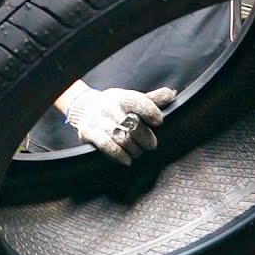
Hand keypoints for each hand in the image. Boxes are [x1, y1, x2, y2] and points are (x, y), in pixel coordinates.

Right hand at [59, 84, 177, 164]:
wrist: (84, 109)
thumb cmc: (115, 106)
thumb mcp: (131, 100)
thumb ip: (152, 99)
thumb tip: (171, 94)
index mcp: (122, 97)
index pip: (138, 101)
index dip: (150, 111)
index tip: (158, 122)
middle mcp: (109, 107)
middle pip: (133, 124)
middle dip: (145, 138)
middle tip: (151, 145)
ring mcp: (98, 120)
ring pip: (122, 137)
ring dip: (134, 149)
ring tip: (138, 152)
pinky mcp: (89, 133)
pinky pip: (107, 146)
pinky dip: (119, 155)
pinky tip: (127, 160)